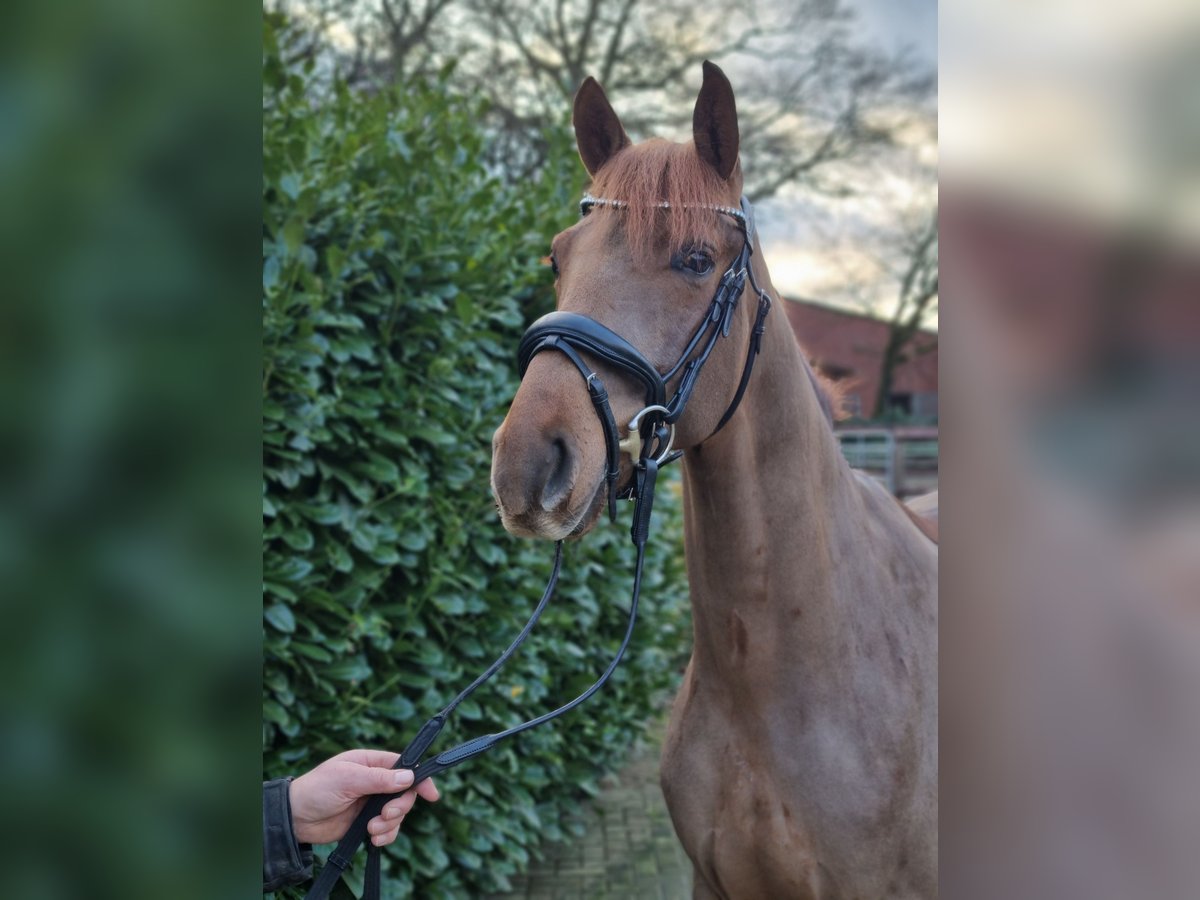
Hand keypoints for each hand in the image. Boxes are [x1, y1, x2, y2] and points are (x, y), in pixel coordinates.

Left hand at [289, 749, 440, 845]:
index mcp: (372, 763)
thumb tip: (409, 777)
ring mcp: (372, 803)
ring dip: (390, 825)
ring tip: (371, 830)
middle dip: (399, 807)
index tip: (431, 795)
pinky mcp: (367, 822)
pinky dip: (385, 836)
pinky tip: (373, 840)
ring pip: (398, 814)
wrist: (296, 819)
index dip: (420, 779)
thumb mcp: (348, 779)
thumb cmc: (317, 789)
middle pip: (405, 793)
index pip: (405, 767)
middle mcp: (376, 782)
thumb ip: (379, 779)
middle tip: (385, 815)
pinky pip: (388, 830)